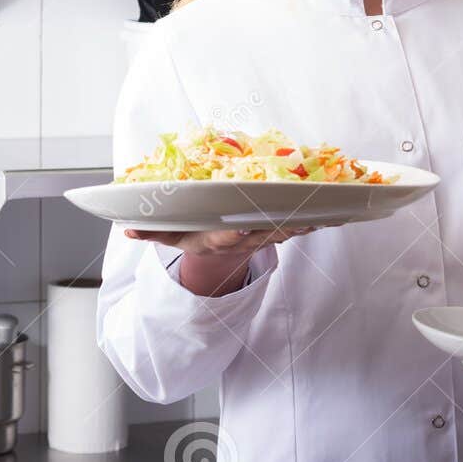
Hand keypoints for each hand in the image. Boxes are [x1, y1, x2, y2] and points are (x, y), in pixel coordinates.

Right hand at [121, 225, 317, 256]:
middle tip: (298, 214)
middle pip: (265, 232)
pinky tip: (336, 212)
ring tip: (324, 211)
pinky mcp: (279, 230)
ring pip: (287, 230)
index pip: (228, 236)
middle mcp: (244, 238)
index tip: (242, 227)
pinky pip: (300, 226)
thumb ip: (150, 232)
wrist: (218, 249)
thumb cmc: (194, 235)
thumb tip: (127, 230)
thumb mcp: (169, 236)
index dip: (237, 232)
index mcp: (217, 238)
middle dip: (282, 225)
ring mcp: (263, 236)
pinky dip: (317, 220)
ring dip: (306, 223)